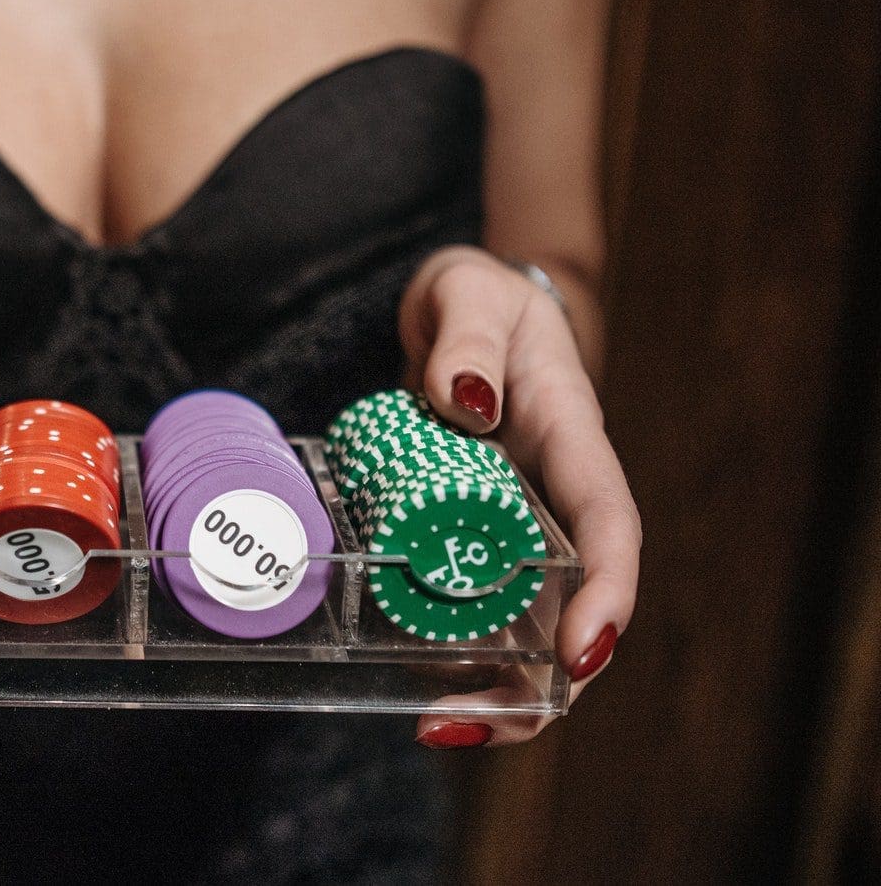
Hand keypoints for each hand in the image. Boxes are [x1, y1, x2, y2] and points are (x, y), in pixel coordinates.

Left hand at [395, 246, 640, 746]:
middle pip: (573, 606)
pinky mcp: (462, 535)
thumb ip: (467, 337)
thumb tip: (470, 402)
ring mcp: (509, 523)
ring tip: (435, 727)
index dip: (607, 597)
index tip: (581, 656)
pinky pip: (467, 602)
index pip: (611, 527)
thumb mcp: (468, 293)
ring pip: (524, 622)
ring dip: (494, 687)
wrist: (453, 310)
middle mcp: (551, 498)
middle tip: (463, 723)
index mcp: (571, 441)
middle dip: (541, 682)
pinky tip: (408, 686)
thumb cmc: (473, 298)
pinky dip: (447, 650)